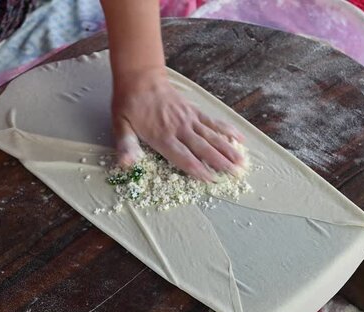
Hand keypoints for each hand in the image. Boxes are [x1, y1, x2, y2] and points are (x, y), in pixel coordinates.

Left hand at [111, 68, 244, 180]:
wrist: (140, 78)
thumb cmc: (129, 105)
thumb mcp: (120, 125)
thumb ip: (126, 145)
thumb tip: (126, 163)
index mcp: (162, 136)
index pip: (183, 157)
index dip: (197, 169)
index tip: (211, 180)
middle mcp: (179, 128)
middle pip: (203, 148)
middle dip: (220, 162)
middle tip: (236, 174)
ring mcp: (189, 119)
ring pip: (213, 136)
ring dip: (228, 149)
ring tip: (242, 161)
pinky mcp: (194, 111)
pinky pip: (214, 122)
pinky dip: (228, 130)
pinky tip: (240, 138)